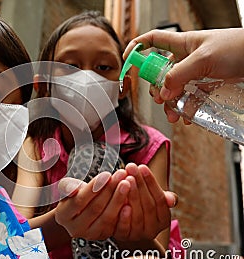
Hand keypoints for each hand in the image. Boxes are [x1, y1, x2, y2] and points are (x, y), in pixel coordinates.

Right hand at [55, 171, 130, 239]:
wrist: (80, 210)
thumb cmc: (74, 193)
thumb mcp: (68, 186)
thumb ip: (69, 186)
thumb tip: (74, 190)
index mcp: (63, 215)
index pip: (80, 200)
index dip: (94, 187)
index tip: (107, 174)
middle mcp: (75, 229)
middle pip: (95, 209)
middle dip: (110, 190)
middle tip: (122, 175)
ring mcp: (90, 235)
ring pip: (107, 218)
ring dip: (119, 199)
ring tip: (128, 182)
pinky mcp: (104, 236)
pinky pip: (116, 225)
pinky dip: (124, 211)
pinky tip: (131, 198)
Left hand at [112, 163, 175, 241]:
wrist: (126, 228)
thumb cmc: (140, 206)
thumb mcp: (152, 200)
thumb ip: (162, 197)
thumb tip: (171, 199)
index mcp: (163, 219)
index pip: (160, 199)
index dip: (151, 182)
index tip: (142, 166)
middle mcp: (153, 229)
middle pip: (148, 205)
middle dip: (139, 184)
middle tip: (131, 166)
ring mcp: (138, 235)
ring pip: (137, 215)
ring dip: (131, 195)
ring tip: (124, 178)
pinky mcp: (124, 237)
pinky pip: (125, 227)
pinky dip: (124, 215)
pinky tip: (121, 202)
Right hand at [124, 28, 243, 121]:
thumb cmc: (239, 47)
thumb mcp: (204, 59)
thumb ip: (180, 74)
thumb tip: (163, 92)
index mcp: (182, 44)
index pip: (153, 40)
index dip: (138, 47)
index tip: (127, 60)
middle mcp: (187, 58)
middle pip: (160, 72)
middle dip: (157, 88)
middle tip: (160, 99)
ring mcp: (196, 72)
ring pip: (174, 89)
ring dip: (171, 103)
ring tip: (174, 114)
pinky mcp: (207, 85)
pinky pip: (190, 98)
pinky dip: (186, 108)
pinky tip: (187, 116)